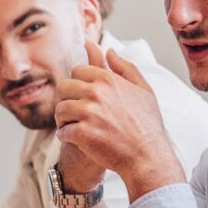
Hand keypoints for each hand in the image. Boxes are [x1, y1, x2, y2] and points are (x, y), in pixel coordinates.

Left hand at [55, 41, 184, 200]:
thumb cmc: (147, 125)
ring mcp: (89, 113)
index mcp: (108, 79)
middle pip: (64, 87)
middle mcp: (97, 92)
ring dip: (64, 119)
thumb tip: (109, 50)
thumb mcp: (144, 90)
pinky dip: (66, 137)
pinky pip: (62, 131)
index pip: (78, 71)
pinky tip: (76, 140)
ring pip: (60, 109)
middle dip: (67, 99)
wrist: (147, 156)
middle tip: (75, 112)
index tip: (84, 97)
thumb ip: (125, 67)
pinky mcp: (82, 133)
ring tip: (73, 126)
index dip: (79, 84)